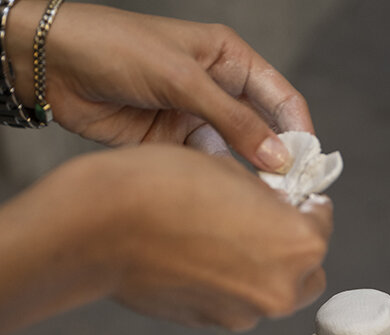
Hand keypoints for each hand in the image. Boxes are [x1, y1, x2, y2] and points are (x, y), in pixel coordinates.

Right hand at [0, 145, 331, 334]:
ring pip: (274, 290)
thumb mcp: (231, 173)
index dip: (306, 205)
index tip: (292, 199)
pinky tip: (200, 257)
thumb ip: (268, 200)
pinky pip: (238, 302)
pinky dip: (231, 283)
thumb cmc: (163, 187)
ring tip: (224, 238)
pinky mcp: (215, 324)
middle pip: (308, 269)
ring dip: (263, 268)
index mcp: (300, 244)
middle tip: (265, 222)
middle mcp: (282, 288)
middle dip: (293, 247)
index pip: (322, 223)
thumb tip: (279, 210)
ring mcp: (248, 314)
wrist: (102, 227)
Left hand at [6, 2, 310, 170]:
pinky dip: (217, 183)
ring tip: (259, 204)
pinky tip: (224, 199)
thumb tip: (279, 158)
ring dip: (248, 178)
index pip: (282, 99)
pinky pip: (207, 167)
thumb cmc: (116, 49)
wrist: (54, 66)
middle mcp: (219, 90)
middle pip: (264, 131)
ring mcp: (197, 119)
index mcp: (230, 60)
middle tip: (289, 196)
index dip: (299, 132)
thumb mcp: (183, 79)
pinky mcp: (175, 144)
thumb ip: (234, 120)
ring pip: (237, 155)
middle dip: (278, 161)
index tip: (308, 168)